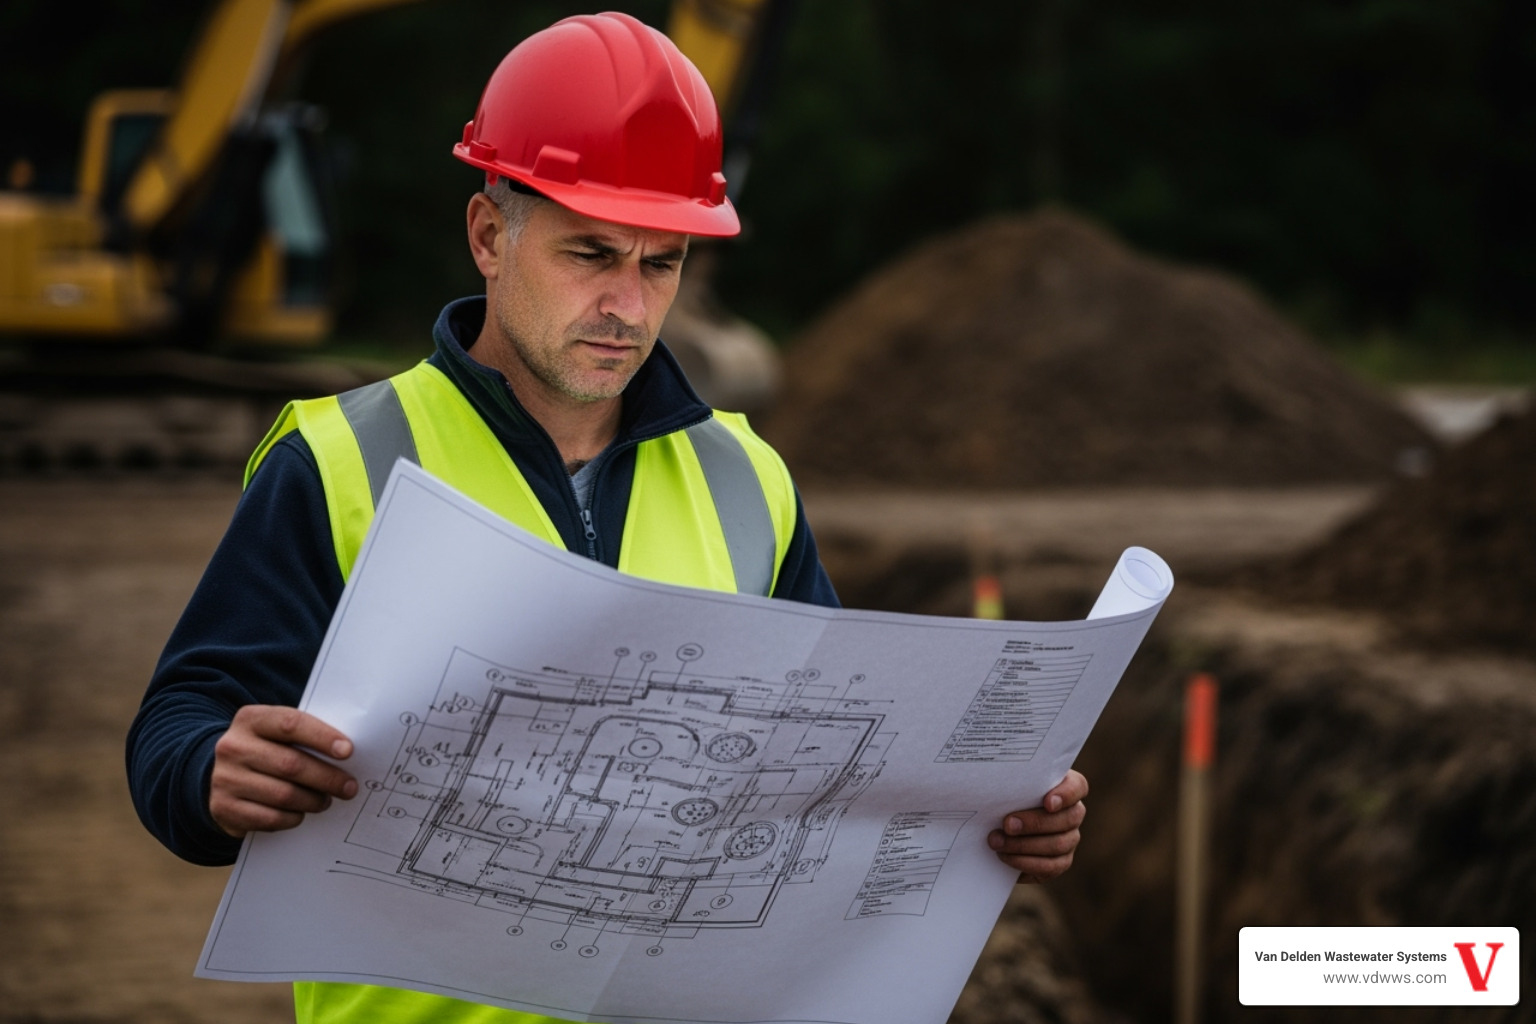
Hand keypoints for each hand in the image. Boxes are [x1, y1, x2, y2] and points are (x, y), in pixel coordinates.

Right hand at [209, 705, 357, 838]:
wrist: (222, 775)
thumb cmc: (265, 750)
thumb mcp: (277, 733)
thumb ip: (305, 736)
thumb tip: (346, 753)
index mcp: (250, 719)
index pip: (290, 724)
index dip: (322, 737)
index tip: (348, 751)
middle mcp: (233, 747)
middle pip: (290, 764)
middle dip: (327, 777)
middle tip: (349, 786)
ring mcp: (225, 779)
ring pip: (283, 795)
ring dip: (313, 800)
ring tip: (326, 800)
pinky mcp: (224, 808)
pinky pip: (270, 818)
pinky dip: (293, 818)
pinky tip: (301, 813)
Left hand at [987, 769, 1087, 882]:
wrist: (995, 825)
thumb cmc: (1002, 796)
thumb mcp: (1005, 785)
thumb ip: (1008, 780)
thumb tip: (992, 783)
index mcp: (1065, 787)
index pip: (1078, 787)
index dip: (1066, 795)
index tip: (1047, 802)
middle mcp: (1073, 813)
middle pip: (1069, 818)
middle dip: (1036, 823)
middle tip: (1007, 824)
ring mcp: (1069, 839)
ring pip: (1059, 844)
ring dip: (1024, 845)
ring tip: (997, 841)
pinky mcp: (1060, 862)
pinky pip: (1050, 866)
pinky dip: (1025, 862)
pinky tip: (1005, 856)